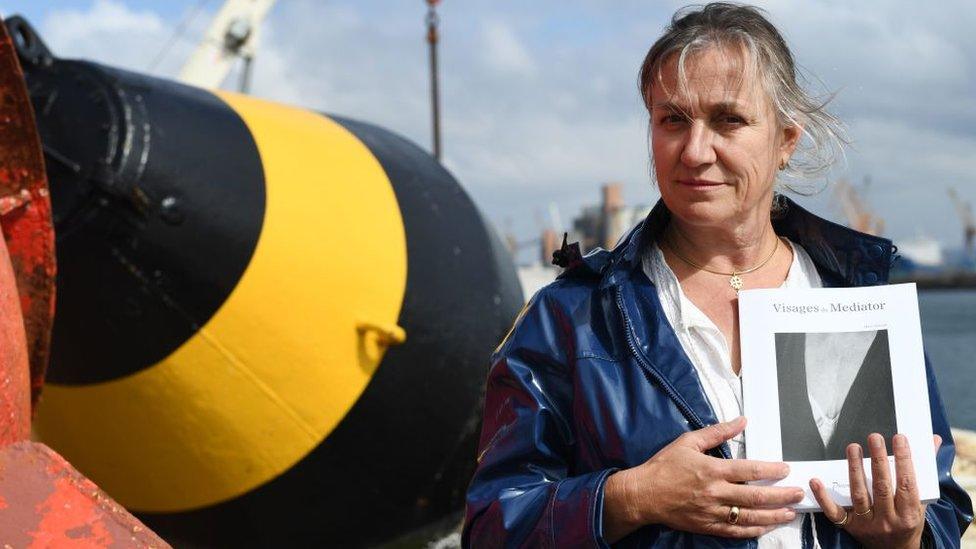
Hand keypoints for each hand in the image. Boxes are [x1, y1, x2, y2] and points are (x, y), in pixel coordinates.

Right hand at [603, 416, 804, 541]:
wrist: (644, 494)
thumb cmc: (664, 466)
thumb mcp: (688, 442)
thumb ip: (717, 432)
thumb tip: (740, 421)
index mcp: (712, 470)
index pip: (750, 470)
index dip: (771, 470)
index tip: (785, 469)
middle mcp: (715, 492)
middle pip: (756, 496)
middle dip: (781, 496)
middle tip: (798, 494)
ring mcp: (712, 512)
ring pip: (749, 517)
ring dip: (773, 516)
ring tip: (789, 513)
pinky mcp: (707, 525)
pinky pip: (735, 531)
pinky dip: (753, 530)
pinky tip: (765, 527)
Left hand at [810, 433, 940, 548]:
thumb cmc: (908, 522)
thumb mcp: (922, 501)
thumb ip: (924, 471)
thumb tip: (933, 440)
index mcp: (909, 514)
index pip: (906, 484)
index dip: (904, 460)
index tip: (899, 439)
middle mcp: (888, 520)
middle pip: (882, 487)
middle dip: (878, 460)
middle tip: (875, 437)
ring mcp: (867, 524)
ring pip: (859, 495)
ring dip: (855, 469)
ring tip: (853, 447)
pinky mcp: (849, 526)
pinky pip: (834, 512)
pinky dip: (823, 497)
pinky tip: (816, 481)